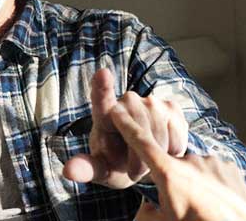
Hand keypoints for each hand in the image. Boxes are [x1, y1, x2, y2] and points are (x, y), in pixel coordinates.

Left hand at [63, 68, 188, 188]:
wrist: (144, 159)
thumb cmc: (117, 163)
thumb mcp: (100, 170)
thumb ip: (86, 168)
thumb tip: (68, 171)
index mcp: (103, 115)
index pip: (101, 99)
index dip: (102, 87)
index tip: (102, 74)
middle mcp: (127, 101)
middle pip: (139, 131)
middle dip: (139, 159)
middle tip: (134, 170)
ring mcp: (151, 101)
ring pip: (160, 134)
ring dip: (156, 155)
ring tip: (148, 160)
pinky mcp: (172, 106)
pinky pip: (177, 134)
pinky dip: (173, 149)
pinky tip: (163, 150)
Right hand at [111, 103, 245, 220]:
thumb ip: (146, 213)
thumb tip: (145, 206)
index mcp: (169, 174)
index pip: (141, 143)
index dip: (127, 126)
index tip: (117, 109)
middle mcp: (189, 161)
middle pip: (170, 166)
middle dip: (172, 182)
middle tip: (182, 206)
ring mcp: (211, 161)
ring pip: (193, 171)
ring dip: (193, 185)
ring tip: (202, 207)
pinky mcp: (228, 166)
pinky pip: (212, 172)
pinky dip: (211, 185)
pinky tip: (217, 202)